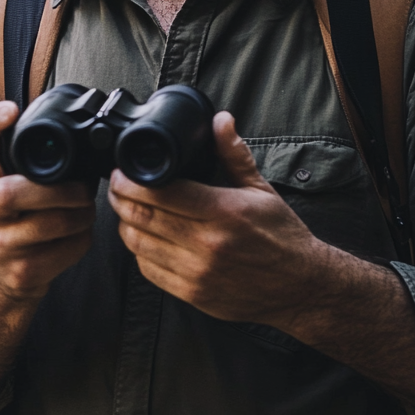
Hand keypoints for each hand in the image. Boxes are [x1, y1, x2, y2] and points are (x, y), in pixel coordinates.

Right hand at [0, 100, 95, 303]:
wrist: (2, 276)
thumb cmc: (14, 218)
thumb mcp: (10, 182)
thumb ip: (26, 156)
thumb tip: (69, 127)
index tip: (12, 110)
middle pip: (11, 193)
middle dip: (60, 192)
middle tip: (83, 190)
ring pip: (49, 225)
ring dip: (80, 215)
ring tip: (85, 210)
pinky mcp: (20, 273)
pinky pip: (64, 251)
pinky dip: (81, 240)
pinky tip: (78, 234)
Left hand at [108, 111, 326, 327]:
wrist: (299, 286)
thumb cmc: (281, 235)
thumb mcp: (261, 189)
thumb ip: (234, 154)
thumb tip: (221, 120)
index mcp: (224, 212)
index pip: (163, 194)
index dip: (133, 182)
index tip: (121, 171)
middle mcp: (207, 244)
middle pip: (144, 218)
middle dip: (120, 198)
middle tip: (115, 185)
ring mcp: (198, 273)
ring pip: (141, 246)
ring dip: (126, 224)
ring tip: (126, 208)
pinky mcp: (193, 294)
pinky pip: (150, 271)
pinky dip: (139, 252)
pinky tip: (143, 237)